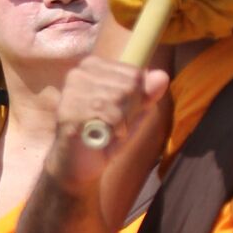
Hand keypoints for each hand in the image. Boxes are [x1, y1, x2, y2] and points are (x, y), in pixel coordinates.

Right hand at [49, 57, 169, 184]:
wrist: (78, 166)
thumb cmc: (104, 136)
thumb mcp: (131, 112)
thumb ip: (146, 94)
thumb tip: (162, 76)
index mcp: (92, 66)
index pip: (134, 73)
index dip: (137, 98)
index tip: (122, 113)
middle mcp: (79, 73)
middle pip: (129, 85)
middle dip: (129, 111)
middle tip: (114, 126)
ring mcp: (71, 92)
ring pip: (120, 97)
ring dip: (121, 122)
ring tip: (108, 132)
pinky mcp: (69, 112)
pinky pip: (110, 114)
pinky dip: (114, 130)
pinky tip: (102, 137)